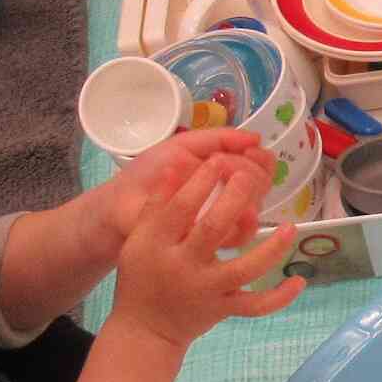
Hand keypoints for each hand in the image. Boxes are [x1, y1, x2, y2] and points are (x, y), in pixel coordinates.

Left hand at [90, 128, 271, 249]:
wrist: (119, 204)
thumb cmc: (147, 174)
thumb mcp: (182, 147)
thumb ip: (218, 138)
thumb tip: (256, 138)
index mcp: (223, 173)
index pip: (258, 166)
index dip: (262, 159)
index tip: (254, 151)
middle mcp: (227, 197)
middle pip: (262, 187)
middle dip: (256, 174)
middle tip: (238, 169)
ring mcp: (221, 221)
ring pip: (256, 210)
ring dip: (250, 195)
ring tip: (232, 185)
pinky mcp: (211, 243)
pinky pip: (239, 234)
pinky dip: (242, 221)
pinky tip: (230, 208)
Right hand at [111, 155, 302, 348]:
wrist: (145, 329)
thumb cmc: (142, 276)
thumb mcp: (138, 240)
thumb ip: (156, 206)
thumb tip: (176, 167)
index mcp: (156, 245)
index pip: (179, 207)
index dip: (200, 181)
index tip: (219, 160)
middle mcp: (182, 266)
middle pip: (212, 228)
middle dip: (234, 199)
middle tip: (249, 176)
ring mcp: (206, 289)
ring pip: (244, 268)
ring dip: (271, 248)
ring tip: (291, 227)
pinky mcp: (223, 309)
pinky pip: (256, 305)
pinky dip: (279, 297)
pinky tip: (300, 281)